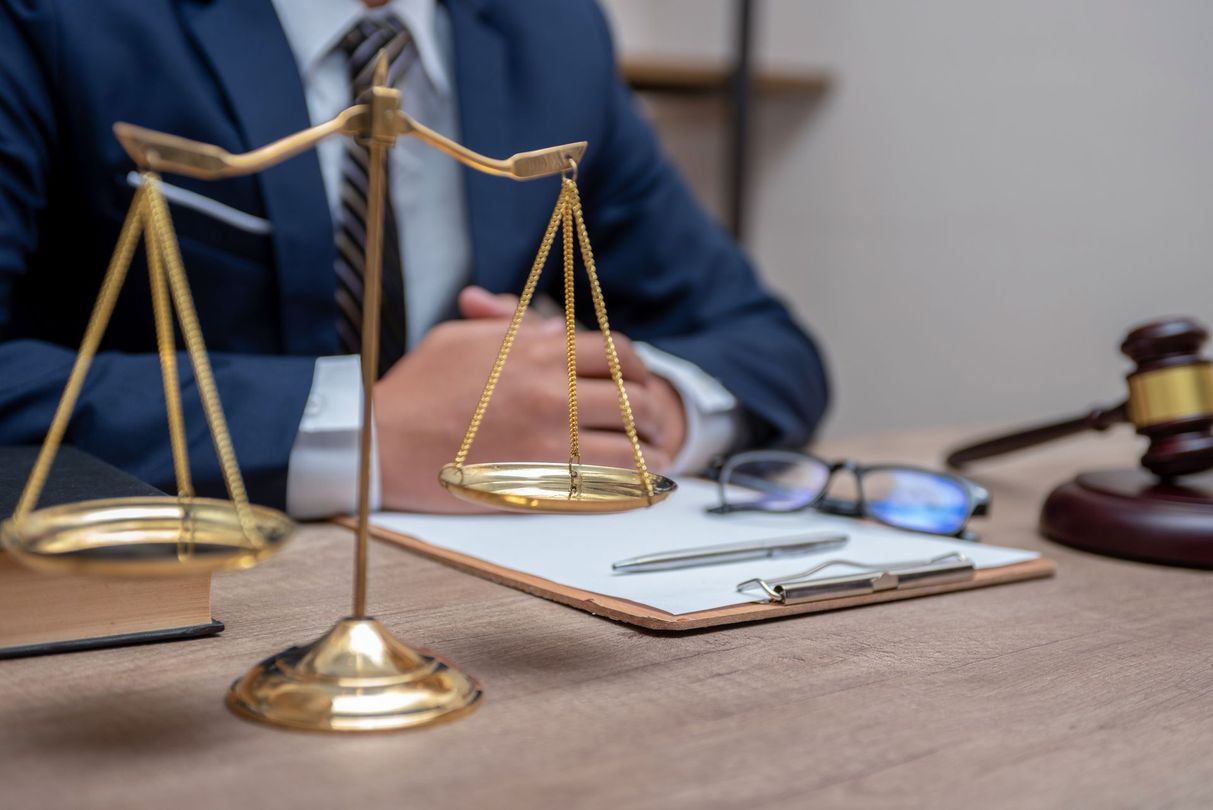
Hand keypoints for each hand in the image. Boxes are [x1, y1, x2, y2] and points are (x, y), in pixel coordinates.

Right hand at [374, 287, 686, 512]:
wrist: (380, 442)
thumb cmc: (415, 390)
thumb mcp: (461, 339)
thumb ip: (510, 326)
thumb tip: (545, 323)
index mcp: (535, 350)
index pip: (613, 351)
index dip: (635, 366)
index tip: (636, 379)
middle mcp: (551, 391)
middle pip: (633, 397)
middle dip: (652, 410)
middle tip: (653, 423)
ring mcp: (549, 439)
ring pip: (629, 444)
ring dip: (649, 451)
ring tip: (655, 456)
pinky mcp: (540, 482)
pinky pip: (606, 486)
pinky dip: (629, 486)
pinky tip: (638, 488)